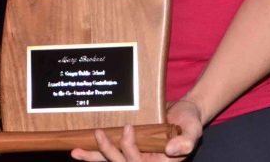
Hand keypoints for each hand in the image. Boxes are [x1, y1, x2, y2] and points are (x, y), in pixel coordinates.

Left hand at [70, 99, 202, 161]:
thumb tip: (172, 149)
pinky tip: (79, 148)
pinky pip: (110, 152)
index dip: (130, 149)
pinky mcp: (128, 145)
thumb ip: (186, 141)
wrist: (184, 112)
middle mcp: (144, 161)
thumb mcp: (193, 130)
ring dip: (94, 157)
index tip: (129, 128)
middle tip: (99, 133)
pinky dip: (94, 151)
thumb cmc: (189, 121)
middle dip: (108, 152)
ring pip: (112, 160)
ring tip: (76, 152)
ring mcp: (135, 154)